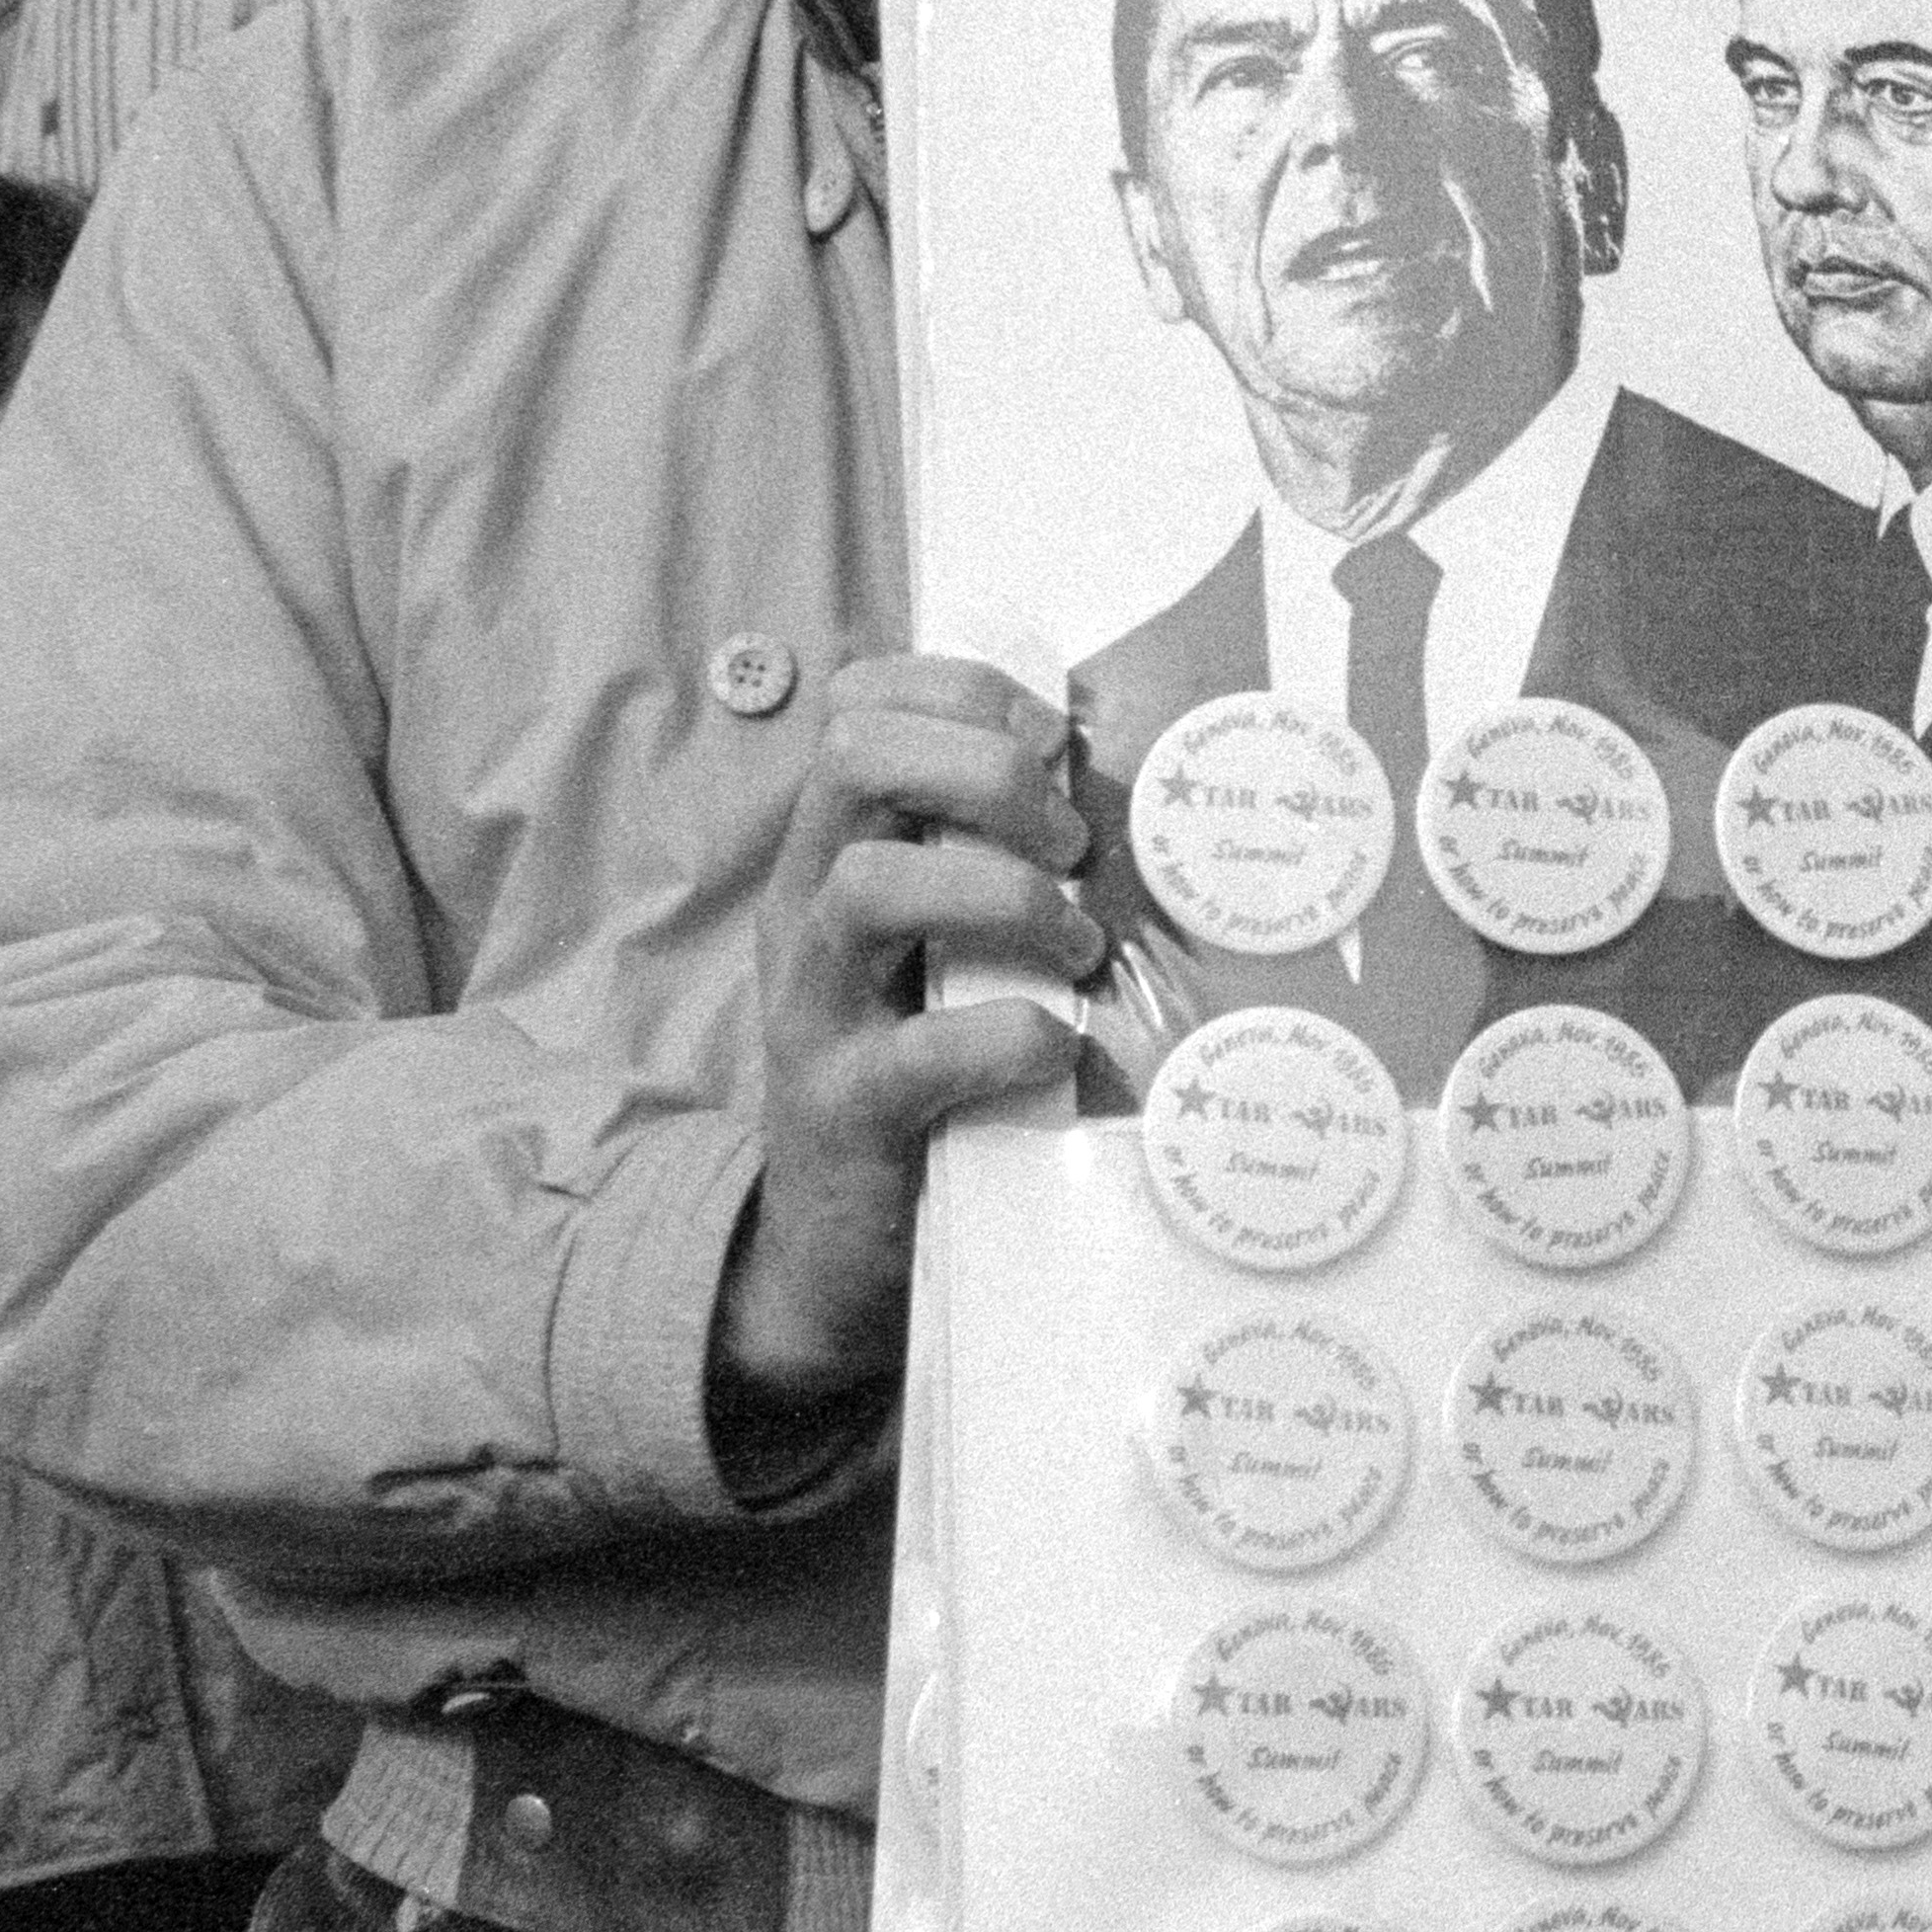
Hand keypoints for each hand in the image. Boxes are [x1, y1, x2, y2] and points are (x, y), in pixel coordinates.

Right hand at [714, 656, 1096, 1411]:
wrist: (832, 1239)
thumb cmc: (916, 1064)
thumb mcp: (939, 947)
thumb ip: (992, 866)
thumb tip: (1125, 795)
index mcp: (833, 851)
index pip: (863, 705)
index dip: (965, 693)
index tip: (1054, 741)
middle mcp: (805, 909)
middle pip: (855, 761)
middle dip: (984, 774)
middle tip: (1071, 843)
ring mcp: (813, 1007)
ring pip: (867, 887)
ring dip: (1001, 895)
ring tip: (1078, 941)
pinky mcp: (843, 1108)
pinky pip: (916, 1053)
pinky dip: (1008, 1035)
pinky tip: (1060, 1043)